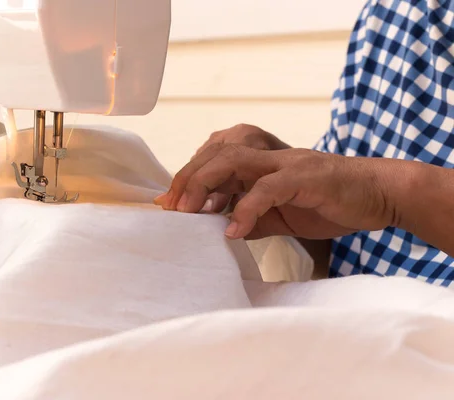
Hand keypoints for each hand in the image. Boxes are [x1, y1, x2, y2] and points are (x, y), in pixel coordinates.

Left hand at [155, 144, 395, 239]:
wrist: (378, 194)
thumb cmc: (329, 202)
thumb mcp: (280, 215)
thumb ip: (251, 217)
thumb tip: (220, 229)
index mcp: (261, 163)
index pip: (214, 161)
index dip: (188, 179)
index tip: (169, 204)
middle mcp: (269, 157)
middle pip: (217, 153)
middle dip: (187, 178)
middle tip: (171, 207)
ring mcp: (287, 163)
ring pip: (235, 159)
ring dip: (206, 184)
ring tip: (188, 212)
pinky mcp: (306, 176)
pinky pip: (269, 188)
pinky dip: (247, 208)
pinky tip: (233, 231)